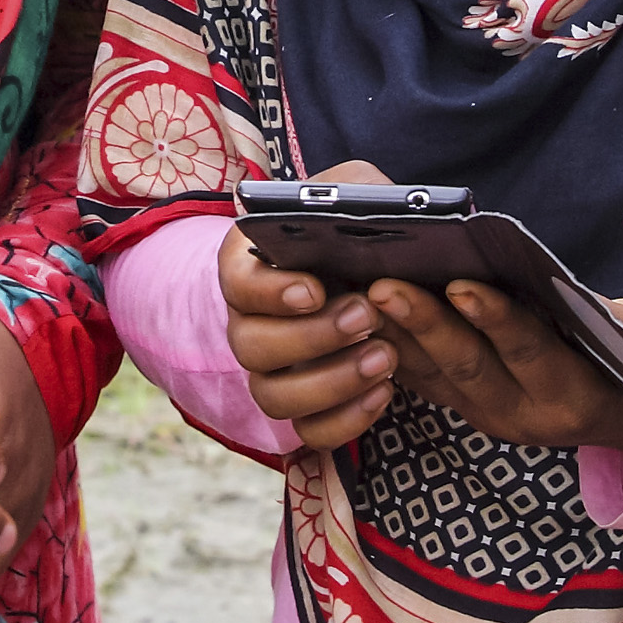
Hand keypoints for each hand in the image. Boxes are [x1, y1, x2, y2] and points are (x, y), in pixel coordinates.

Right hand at [220, 157, 399, 450]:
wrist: (376, 271)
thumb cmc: (357, 226)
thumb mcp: (355, 190)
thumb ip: (356, 191)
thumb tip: (376, 213)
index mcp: (249, 266)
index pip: (237, 284)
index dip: (270, 293)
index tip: (314, 290)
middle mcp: (248, 323)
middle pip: (251, 347)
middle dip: (311, 338)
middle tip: (367, 316)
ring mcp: (271, 372)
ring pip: (274, 397)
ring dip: (331, 382)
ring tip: (385, 356)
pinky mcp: (304, 409)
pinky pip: (309, 433)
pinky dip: (346, 421)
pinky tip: (385, 392)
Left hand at [370, 274, 622, 453]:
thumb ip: (590, 310)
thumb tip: (532, 269)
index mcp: (574, 397)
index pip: (530, 352)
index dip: (495, 319)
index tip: (461, 284)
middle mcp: (525, 416)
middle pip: (468, 367)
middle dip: (424, 324)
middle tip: (384, 286)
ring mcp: (490, 417)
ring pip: (436, 376)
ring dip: (395, 334)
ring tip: (360, 295)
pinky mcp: (466, 409)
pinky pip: (422, 381)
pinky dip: (392, 347)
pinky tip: (362, 317)